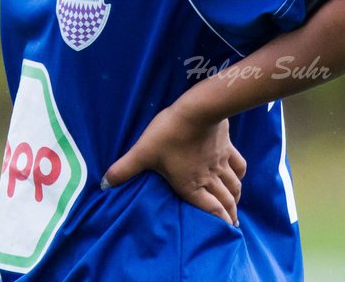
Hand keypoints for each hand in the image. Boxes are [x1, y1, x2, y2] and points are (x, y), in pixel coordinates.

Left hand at [101, 105, 246, 225]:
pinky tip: (238, 177)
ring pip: (234, 186)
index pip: (211, 210)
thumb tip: (104, 184)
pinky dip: (240, 175)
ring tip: (234, 205)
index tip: (225, 232)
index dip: (220, 223)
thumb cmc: (169, 134)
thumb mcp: (143, 152)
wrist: (198, 110)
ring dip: (235, 198)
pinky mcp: (227, 147)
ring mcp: (221, 163)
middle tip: (232, 224)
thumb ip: (125, 169)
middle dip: (229, 214)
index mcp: (191, 185)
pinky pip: (239, 165)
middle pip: (226, 201)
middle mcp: (210, 178)